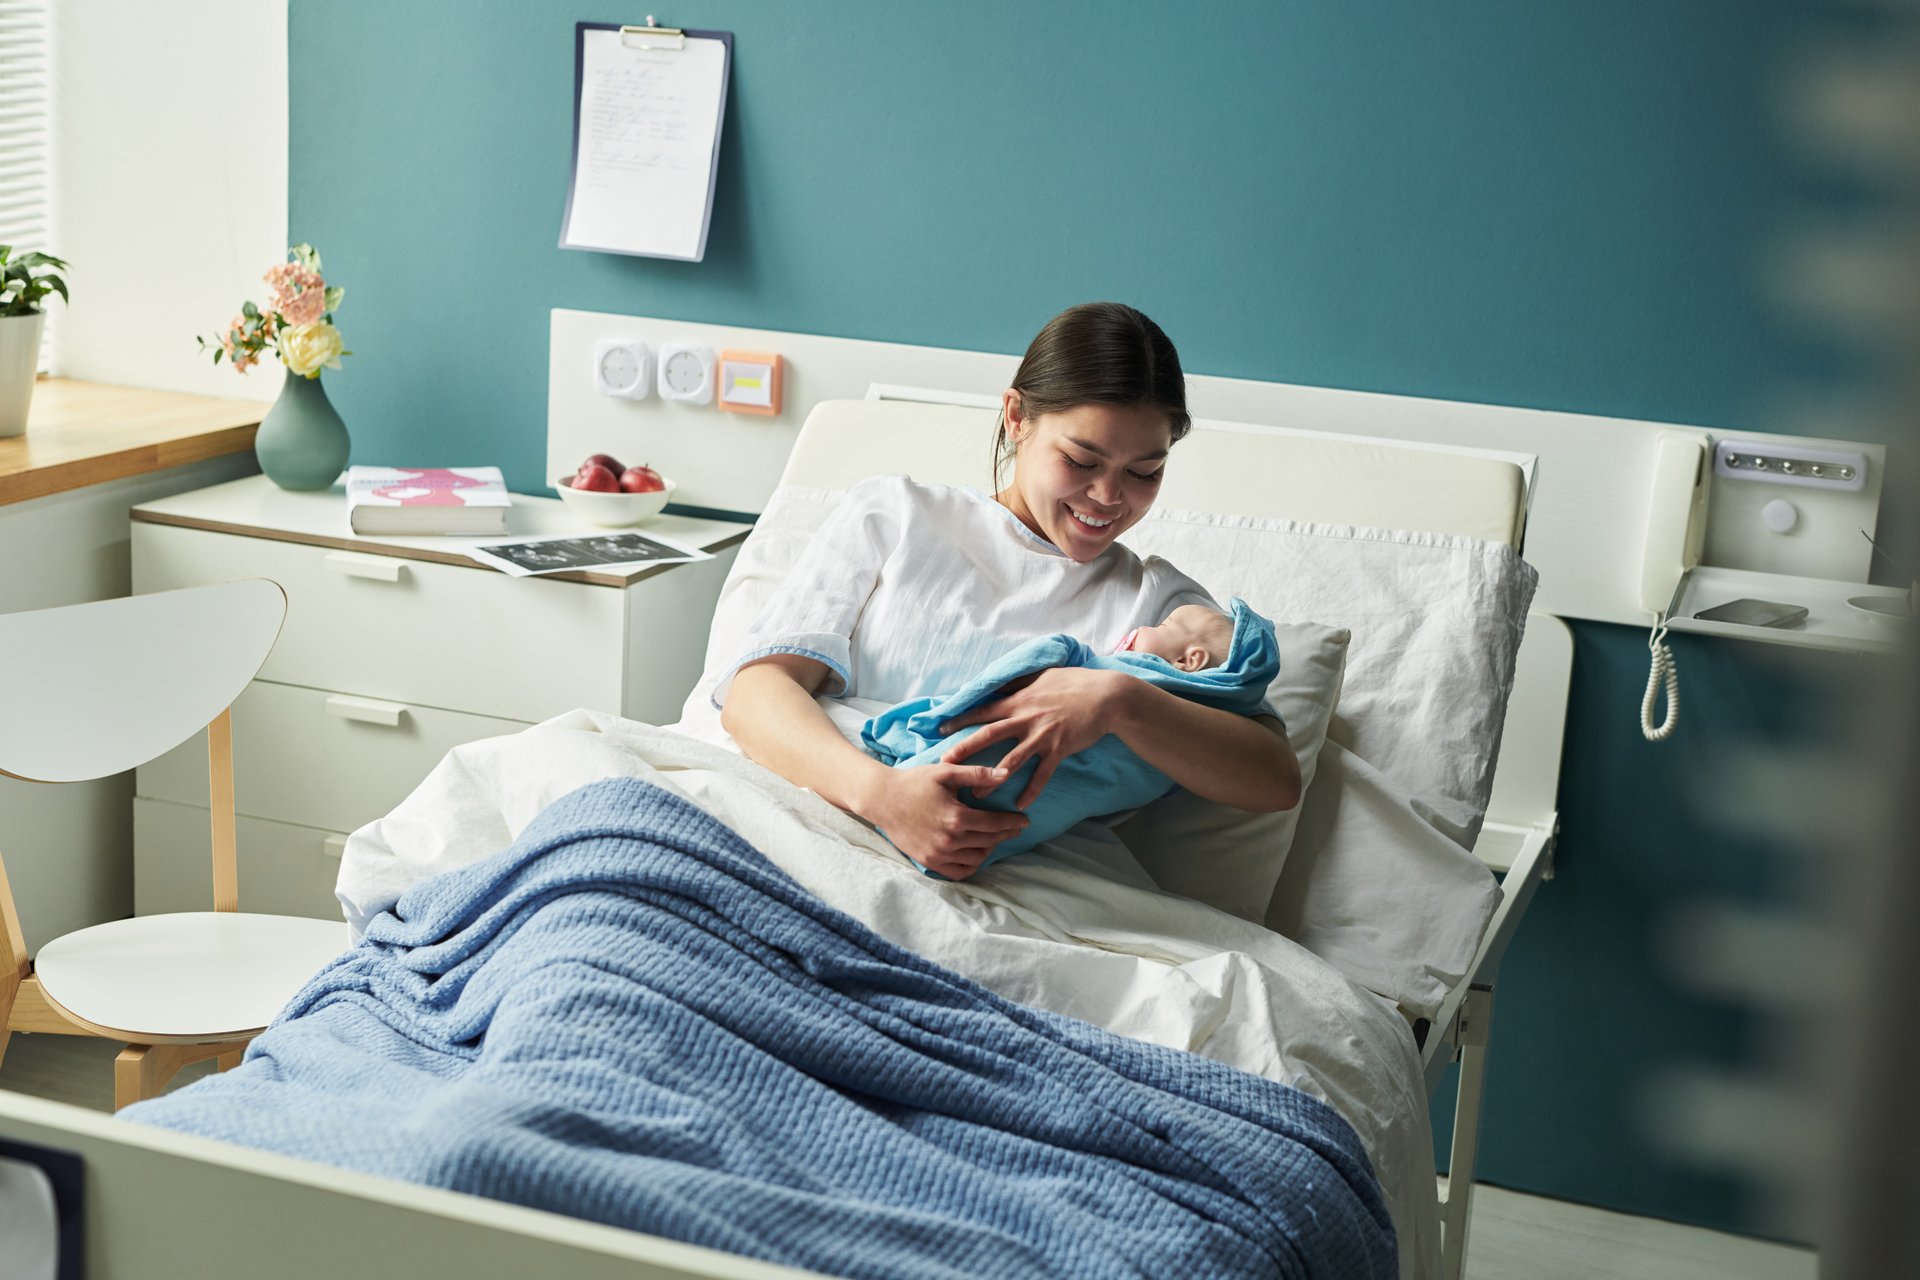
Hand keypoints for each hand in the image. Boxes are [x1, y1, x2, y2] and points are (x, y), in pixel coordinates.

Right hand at [857, 760, 1029, 879]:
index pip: (995, 824)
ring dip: (989, 849)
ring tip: (994, 838)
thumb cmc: (914, 782)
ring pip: (976, 859)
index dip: (1012, 823)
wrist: (882, 799)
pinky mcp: (929, 862)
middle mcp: (950, 840)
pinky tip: (976, 854)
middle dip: (1005, 835)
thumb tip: (1006, 774)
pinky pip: (958, 872)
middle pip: (989, 842)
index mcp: (957, 817)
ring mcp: (939, 854)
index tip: (1024, 821)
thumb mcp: (946, 772)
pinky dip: (971, 865)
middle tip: (1014, 828)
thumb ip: (977, 774)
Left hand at [939, 667, 1127, 809]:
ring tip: (976, 796)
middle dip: (964, 750)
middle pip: (988, 735)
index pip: (983, 710)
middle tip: (944, 764)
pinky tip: (1020, 804)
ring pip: (1011, 761)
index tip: (940, 729)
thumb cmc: (1074, 683)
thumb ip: (1018, 684)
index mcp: (1019, 700)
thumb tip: (996, 686)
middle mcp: (1026, 718)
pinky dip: (1031, 790)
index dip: (961, 719)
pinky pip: (1041, 774)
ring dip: (991, 778)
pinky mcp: (1059, 749)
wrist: (1106, 696)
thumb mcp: (1041, 677)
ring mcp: (1042, 735)